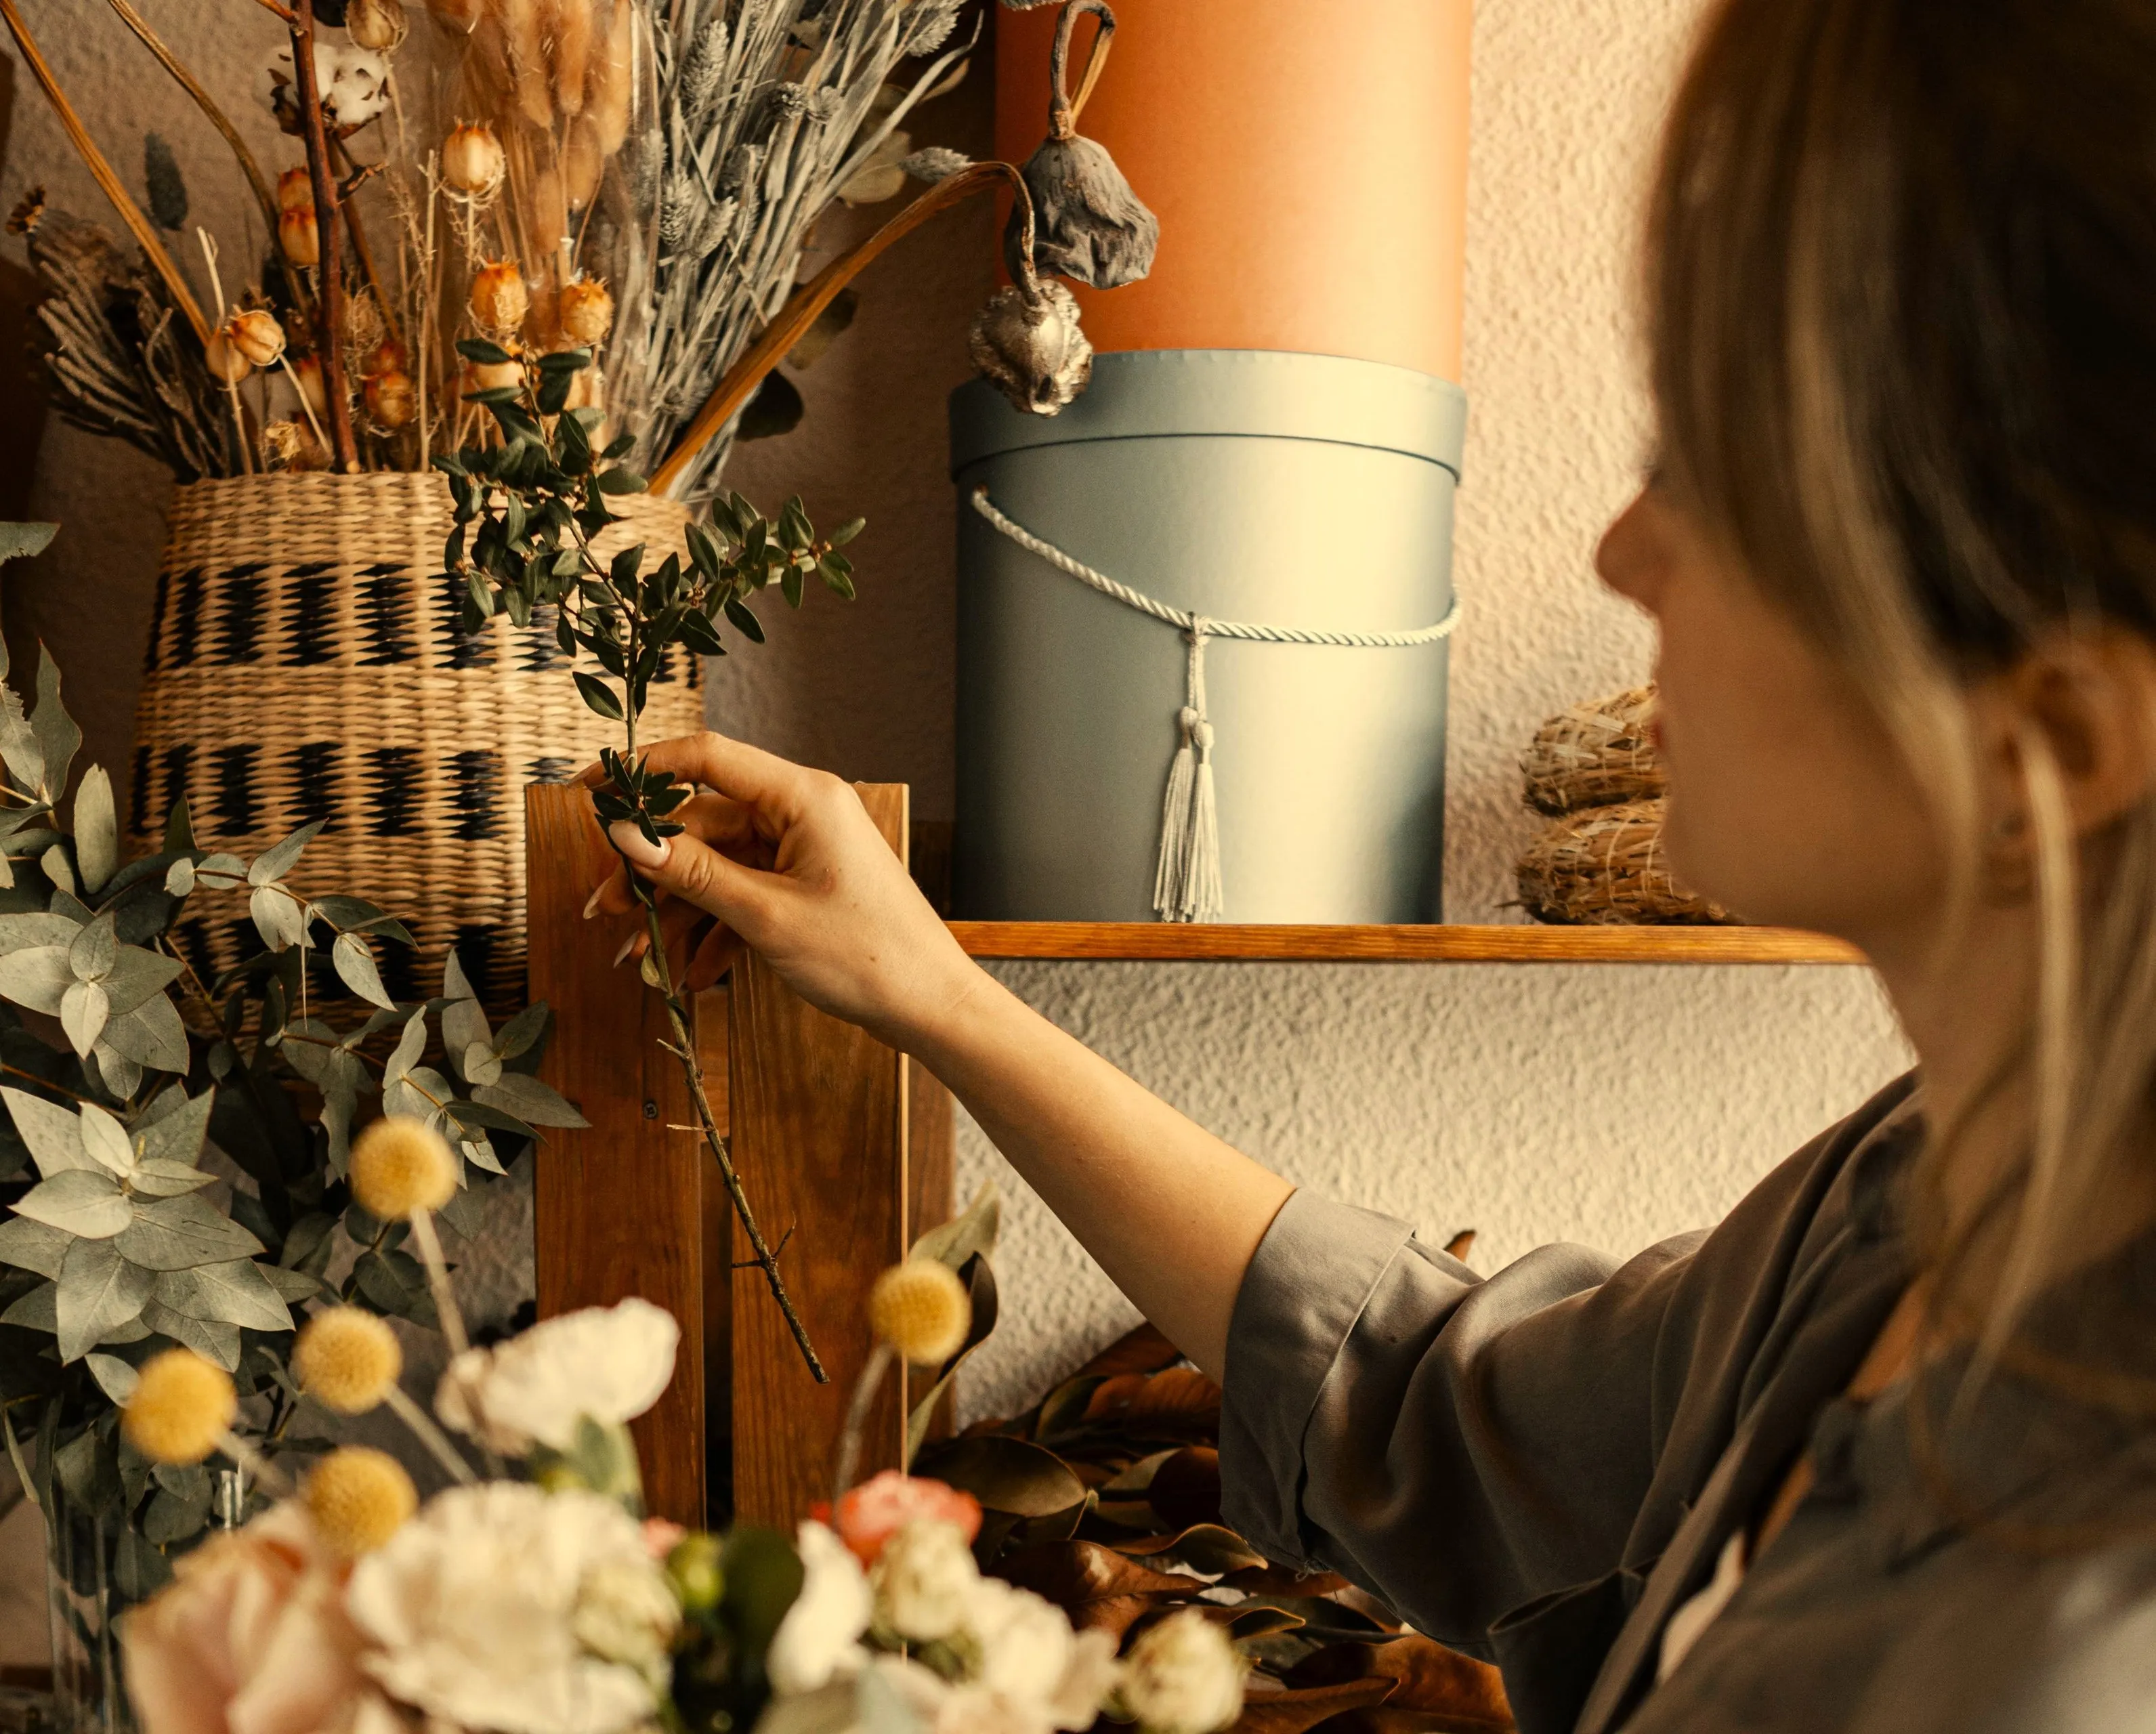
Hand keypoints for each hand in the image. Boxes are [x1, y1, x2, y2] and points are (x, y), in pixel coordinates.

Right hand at [579, 733, 984, 1048]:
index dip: (642, 769)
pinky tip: (688, 974)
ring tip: (635, 952)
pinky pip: (743, 895)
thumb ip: (693, 872)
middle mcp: (802, 812)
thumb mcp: (766, 915)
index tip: (590, 788)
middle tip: (604, 908)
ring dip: (676, 909)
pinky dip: (714, 931)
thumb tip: (627, 834)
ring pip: (716, 865)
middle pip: (702, 822)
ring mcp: (803, 850)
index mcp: (802, 797)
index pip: (706, 757)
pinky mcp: (804, 886)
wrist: (930, 1006)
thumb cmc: (869, 956)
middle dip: (651, 868)